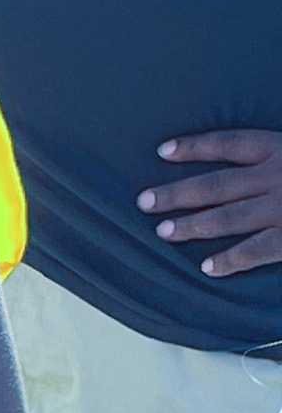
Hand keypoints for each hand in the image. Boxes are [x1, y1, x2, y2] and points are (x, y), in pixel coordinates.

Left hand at [138, 129, 281, 277]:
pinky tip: (205, 268)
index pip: (230, 144)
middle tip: (144, 202)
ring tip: (161, 232)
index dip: (195, 147)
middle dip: (177, 194)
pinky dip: (229, 260)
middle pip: (216, 184)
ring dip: (191, 226)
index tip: (162, 151)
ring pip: (227, 218)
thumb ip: (274, 157)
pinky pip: (254, 251)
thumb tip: (243, 166)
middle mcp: (278, 176)